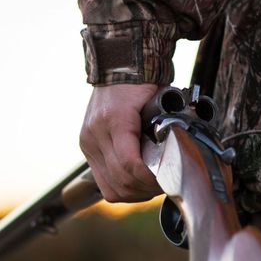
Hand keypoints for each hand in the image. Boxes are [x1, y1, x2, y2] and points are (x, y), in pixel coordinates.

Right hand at [79, 82, 162, 202]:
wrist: (118, 67)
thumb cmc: (142, 84)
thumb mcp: (159, 103)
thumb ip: (163, 130)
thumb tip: (174, 159)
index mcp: (114, 120)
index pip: (131, 165)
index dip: (151, 179)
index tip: (168, 179)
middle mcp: (96, 133)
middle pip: (121, 180)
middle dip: (146, 189)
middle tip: (165, 185)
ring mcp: (88, 142)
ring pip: (110, 187)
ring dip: (134, 192)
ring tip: (151, 187)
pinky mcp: (86, 147)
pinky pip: (103, 181)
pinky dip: (121, 188)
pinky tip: (135, 184)